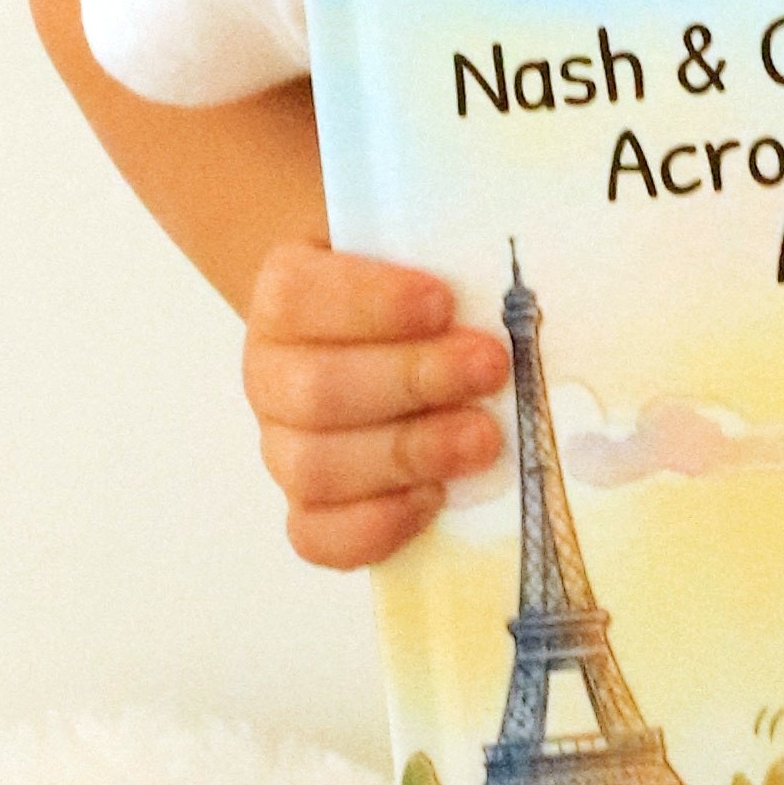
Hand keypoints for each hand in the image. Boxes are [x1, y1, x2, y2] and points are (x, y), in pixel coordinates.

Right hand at [240, 244, 513, 570]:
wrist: (393, 345)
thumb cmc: (421, 293)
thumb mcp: (430, 249)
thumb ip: (454, 251)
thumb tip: (510, 279)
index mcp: (287, 297)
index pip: (296, 296)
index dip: (368, 303)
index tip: (443, 301)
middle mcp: (273, 374)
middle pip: (315, 391)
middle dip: (411, 380)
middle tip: (490, 367)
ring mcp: (285, 448)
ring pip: (316, 468)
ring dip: (409, 452)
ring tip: (484, 439)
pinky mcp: (311, 508)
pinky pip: (318, 536)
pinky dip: (378, 524)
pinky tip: (437, 496)